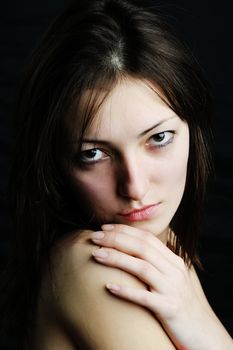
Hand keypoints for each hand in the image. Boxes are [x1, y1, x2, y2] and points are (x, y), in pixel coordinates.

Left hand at [90, 224, 231, 349]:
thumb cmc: (177, 301)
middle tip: (94, 238)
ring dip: (117, 259)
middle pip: (142, 248)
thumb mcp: (169, 277)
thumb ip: (154, 262)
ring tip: (96, 255)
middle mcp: (173, 271)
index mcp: (173, 260)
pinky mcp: (169, 309)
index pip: (146, 238)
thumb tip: (129, 249)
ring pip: (142, 268)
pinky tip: (109, 286)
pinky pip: (145, 298)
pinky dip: (126, 291)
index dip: (124, 231)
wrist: (200, 331)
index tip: (104, 228)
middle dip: (116, 240)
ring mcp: (172, 289)